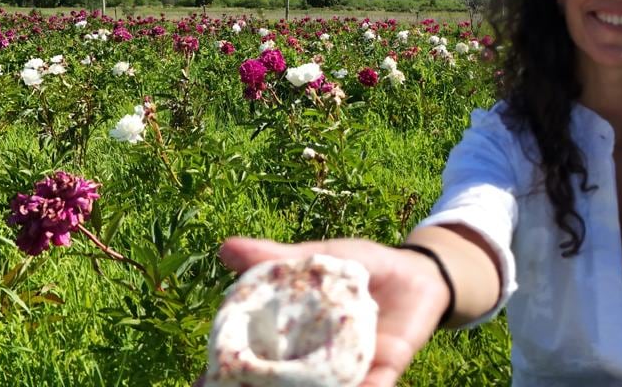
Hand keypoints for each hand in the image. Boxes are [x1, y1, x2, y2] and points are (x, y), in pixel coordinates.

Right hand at [199, 236, 449, 386]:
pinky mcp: (382, 375)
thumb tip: (225, 249)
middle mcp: (313, 364)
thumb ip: (276, 260)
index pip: (251, 364)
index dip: (224, 376)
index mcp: (291, 339)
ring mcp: (345, 373)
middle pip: (277, 386)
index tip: (201, 382)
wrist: (419, 274)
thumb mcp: (318, 259)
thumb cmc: (362, 267)